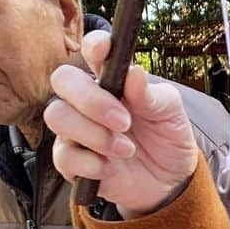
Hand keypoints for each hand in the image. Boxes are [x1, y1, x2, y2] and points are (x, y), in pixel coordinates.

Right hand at [45, 29, 198, 215]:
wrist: (171, 182)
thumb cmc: (168, 140)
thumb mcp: (172, 116)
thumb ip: (153, 96)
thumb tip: (135, 72)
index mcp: (113, 81)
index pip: (93, 52)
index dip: (94, 46)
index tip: (103, 51)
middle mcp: (88, 101)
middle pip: (62, 80)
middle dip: (91, 100)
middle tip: (124, 122)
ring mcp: (77, 130)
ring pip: (57, 116)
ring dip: (94, 134)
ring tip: (127, 149)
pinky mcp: (73, 161)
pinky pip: (63, 156)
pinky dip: (90, 163)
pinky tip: (111, 169)